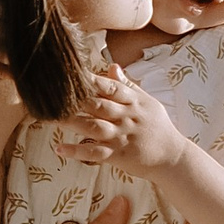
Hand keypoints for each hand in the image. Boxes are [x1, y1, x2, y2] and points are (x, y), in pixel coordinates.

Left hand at [56, 65, 186, 173]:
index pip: (111, 88)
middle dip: (76, 100)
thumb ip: (127, 85)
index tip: (73, 73)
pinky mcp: (118, 156)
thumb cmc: (158, 127)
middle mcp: (126, 118)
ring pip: (94, 127)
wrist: (172, 157)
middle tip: (53, 94)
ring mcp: (121, 137)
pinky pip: (95, 153)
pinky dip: (77, 151)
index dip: (92, 80)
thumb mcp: (147, 102)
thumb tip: (111, 66)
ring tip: (51, 118)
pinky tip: (59, 149)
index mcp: (133, 102)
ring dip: (72, 122)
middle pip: (98, 106)